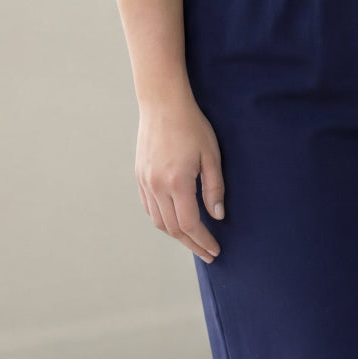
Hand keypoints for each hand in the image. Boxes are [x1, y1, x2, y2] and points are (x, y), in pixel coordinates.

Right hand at [135, 89, 224, 262]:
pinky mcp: (140, 176)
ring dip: (177, 235)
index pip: (190, 224)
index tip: (215, 250)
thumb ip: (214, 188)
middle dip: (192, 244)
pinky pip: (150, 208)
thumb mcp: (211, 156)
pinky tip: (176, 221)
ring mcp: (145, 182)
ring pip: (159, 221)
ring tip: (194, 240)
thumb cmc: (192, 126)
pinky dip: (163, 220)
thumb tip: (217, 216)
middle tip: (207, 253)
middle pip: (173, 228)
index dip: (203, 241)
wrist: (162, 104)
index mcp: (177, 182)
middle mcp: (157, 186)